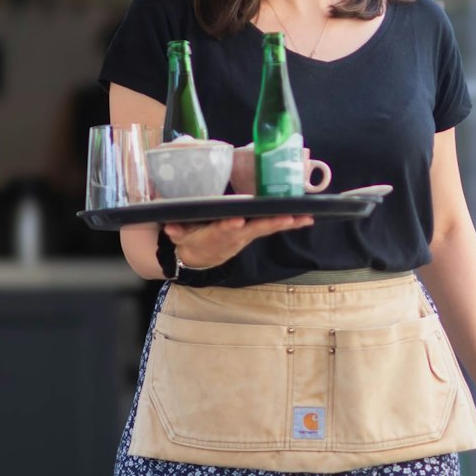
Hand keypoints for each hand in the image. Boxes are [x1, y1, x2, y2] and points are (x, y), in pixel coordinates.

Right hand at [164, 214, 312, 269]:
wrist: (201, 257)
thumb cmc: (192, 239)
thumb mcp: (180, 236)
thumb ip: (177, 231)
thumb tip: (170, 226)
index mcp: (216, 235)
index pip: (223, 230)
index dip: (229, 226)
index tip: (236, 222)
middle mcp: (236, 235)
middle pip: (254, 229)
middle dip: (270, 223)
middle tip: (287, 217)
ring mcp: (248, 234)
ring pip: (268, 227)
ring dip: (287, 223)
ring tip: (305, 217)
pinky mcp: (255, 232)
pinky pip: (273, 226)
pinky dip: (289, 222)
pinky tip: (306, 218)